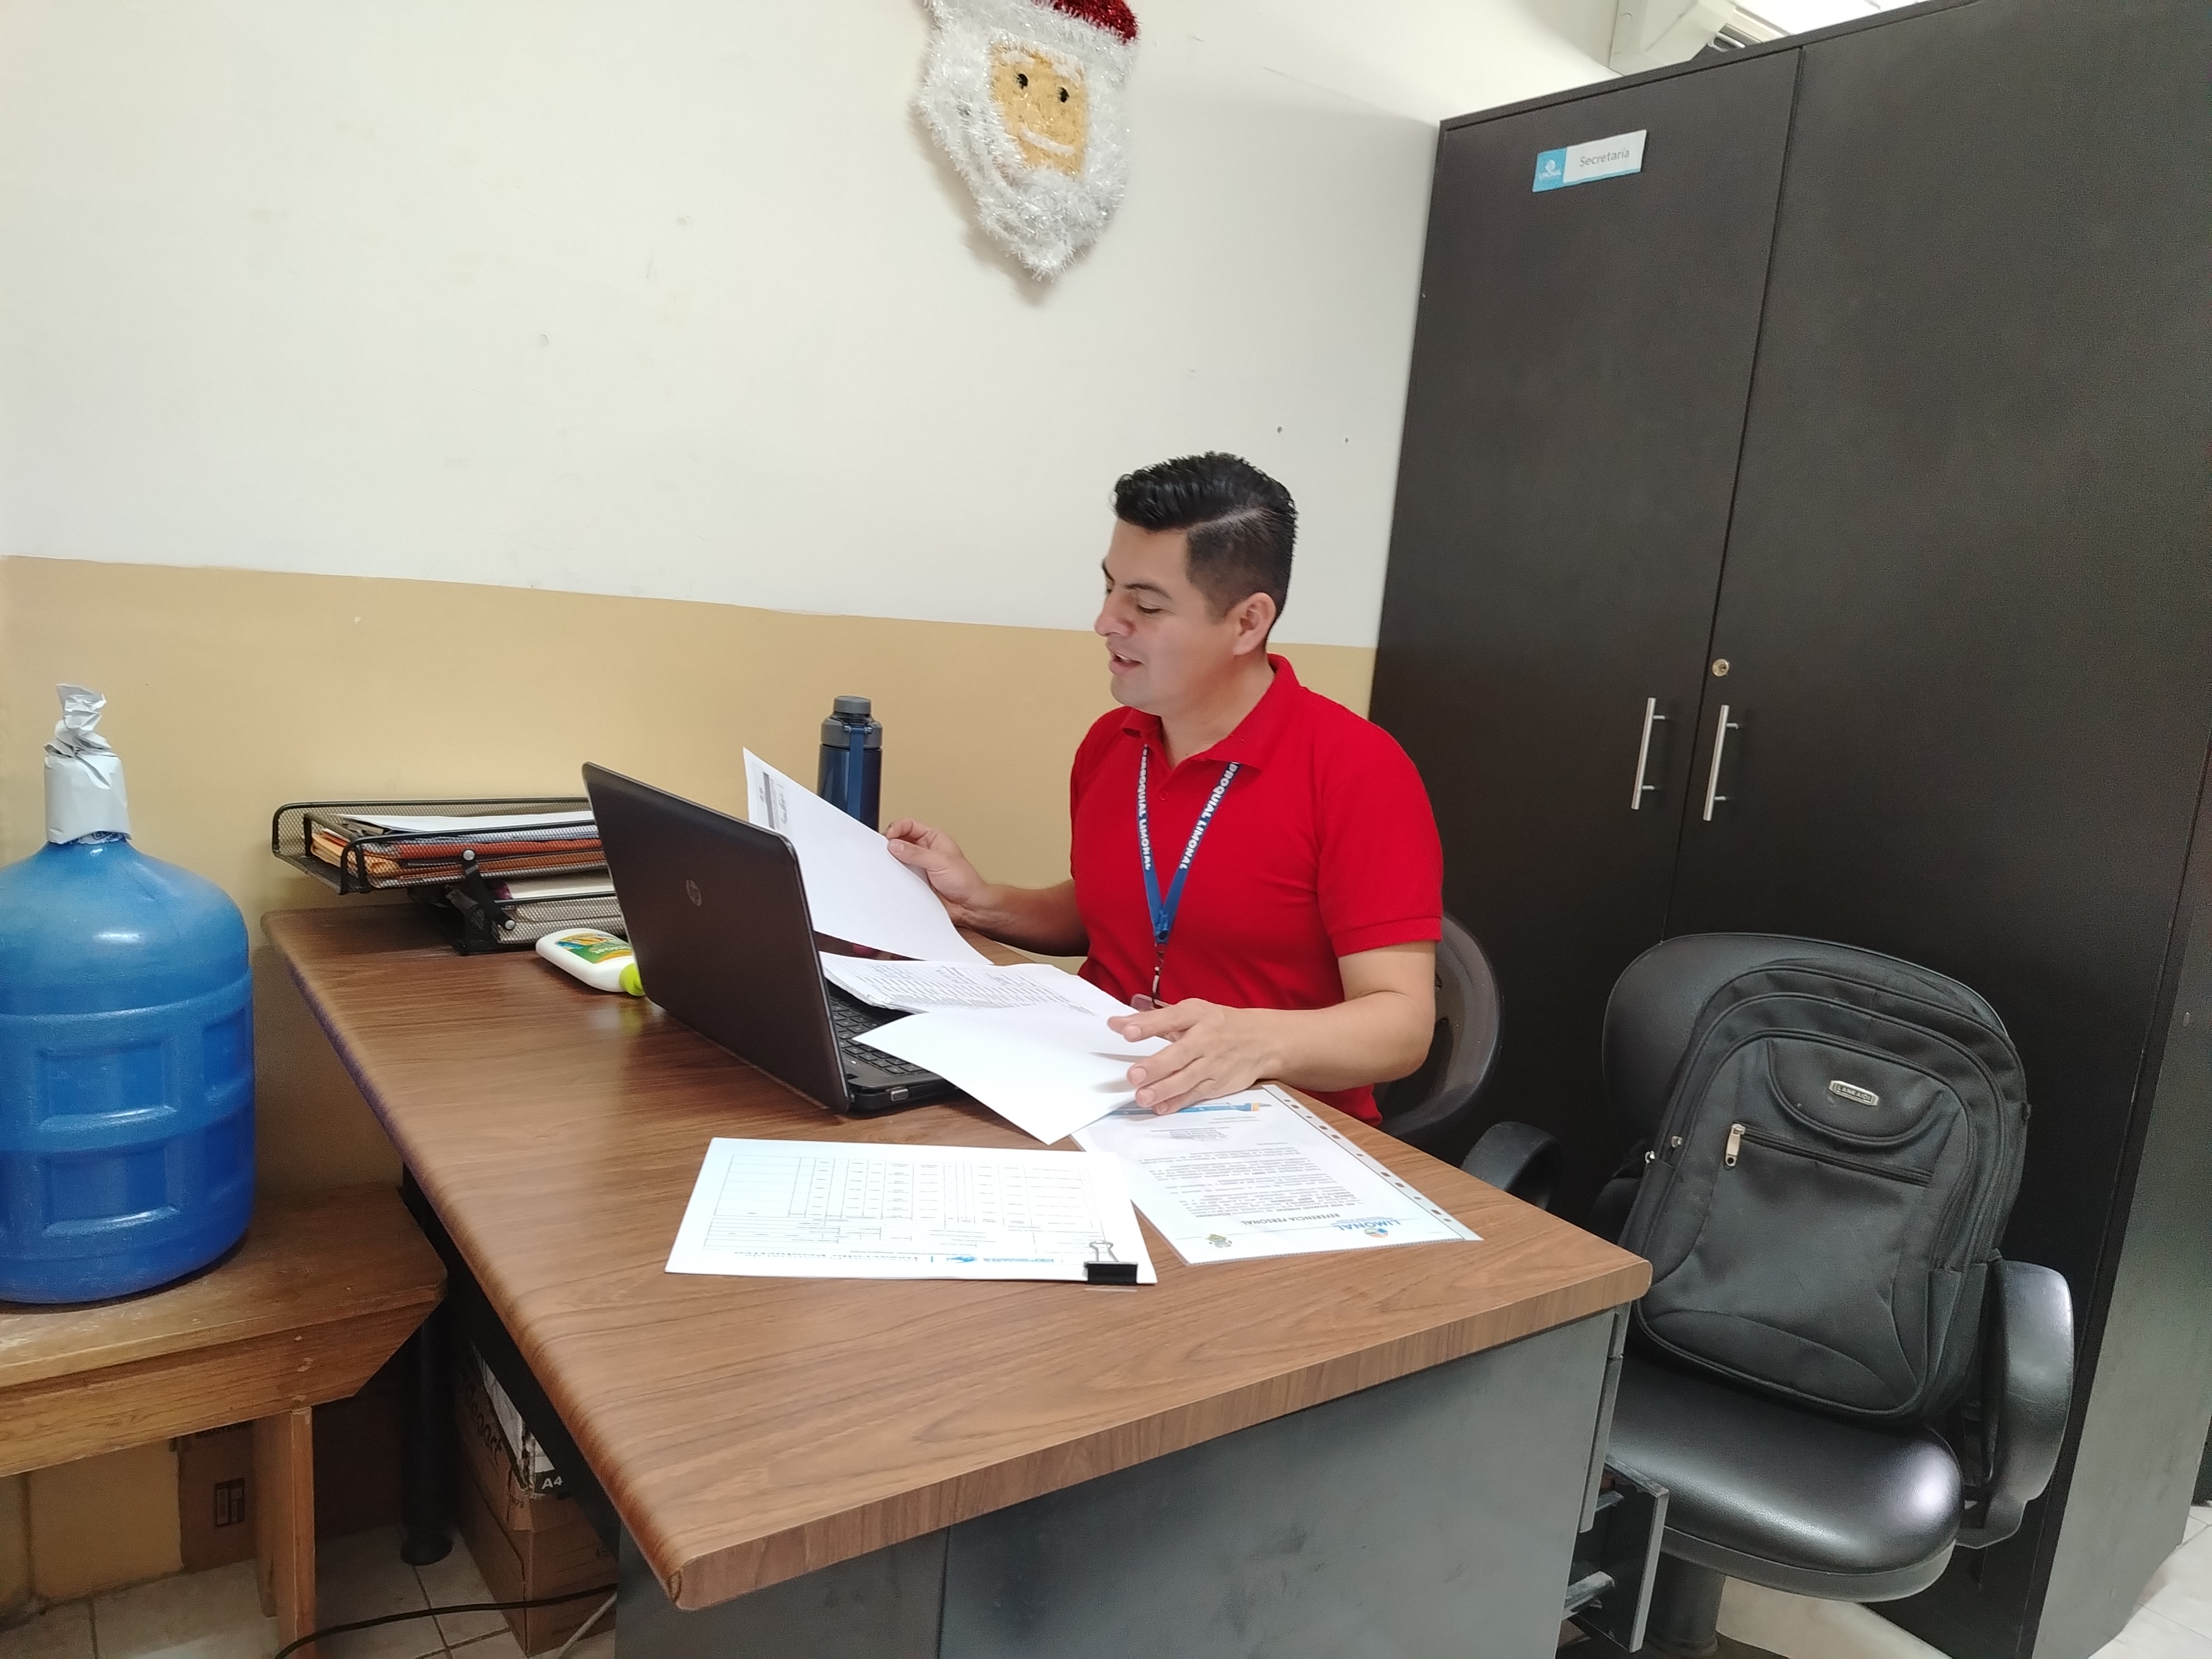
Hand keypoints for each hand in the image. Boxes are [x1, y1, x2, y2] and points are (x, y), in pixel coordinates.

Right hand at [882, 819, 989, 920]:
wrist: (967, 905)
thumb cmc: (965, 880)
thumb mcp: (940, 861)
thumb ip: (916, 853)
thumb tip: (895, 845)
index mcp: (933, 838)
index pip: (910, 825)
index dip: (897, 827)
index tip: (889, 836)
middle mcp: (924, 850)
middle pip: (900, 840)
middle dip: (891, 843)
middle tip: (886, 850)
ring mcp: (918, 865)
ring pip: (898, 857)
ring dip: (892, 860)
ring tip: (888, 863)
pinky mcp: (914, 880)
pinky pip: (899, 874)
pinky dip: (894, 874)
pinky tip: (893, 876)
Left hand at [1108, 999, 1282, 1113]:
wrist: (1263, 1040)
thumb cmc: (1219, 1024)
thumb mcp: (1192, 1013)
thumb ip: (1152, 1019)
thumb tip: (1116, 1023)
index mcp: (1197, 1015)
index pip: (1171, 1018)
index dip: (1148, 1025)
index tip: (1126, 1030)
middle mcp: (1206, 1039)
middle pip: (1180, 1054)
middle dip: (1156, 1066)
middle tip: (1134, 1075)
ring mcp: (1213, 1064)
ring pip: (1187, 1078)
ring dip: (1163, 1089)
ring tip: (1142, 1097)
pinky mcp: (1218, 1084)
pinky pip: (1195, 1094)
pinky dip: (1178, 1102)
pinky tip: (1160, 1107)